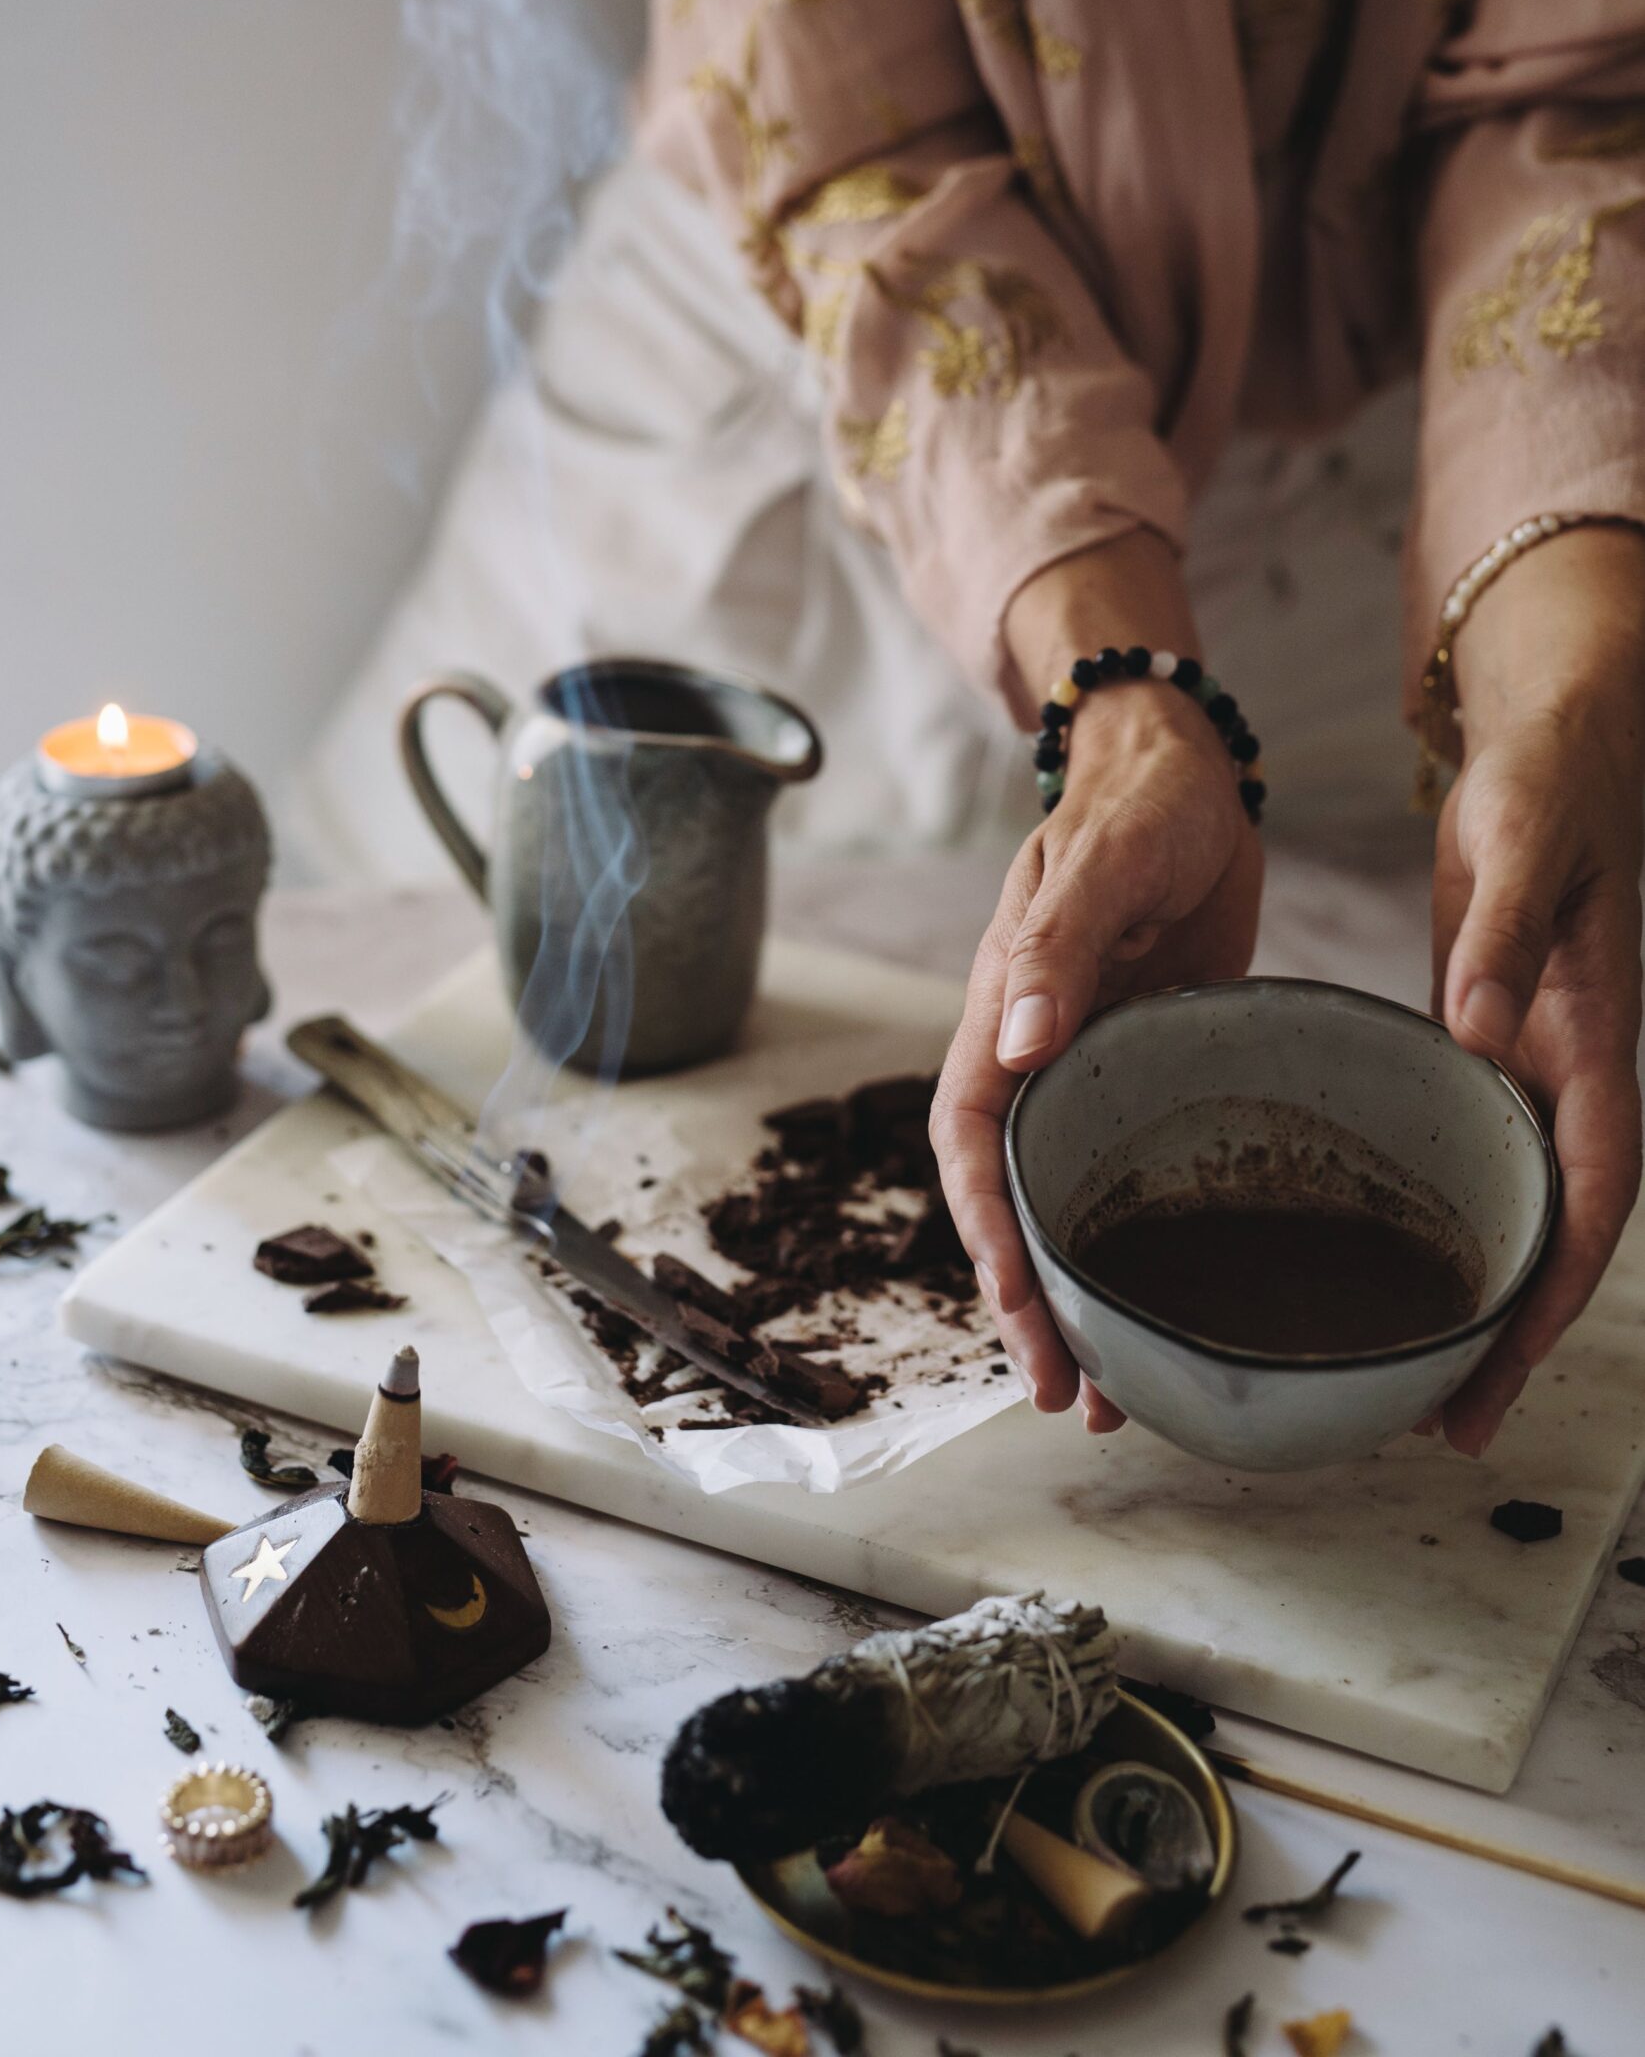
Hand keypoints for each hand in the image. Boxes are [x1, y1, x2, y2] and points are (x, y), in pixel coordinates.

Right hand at [930, 533, 1263, 1417]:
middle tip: (1070, 1399)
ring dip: (1081, 1296)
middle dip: (1030, 1305)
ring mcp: (1093, 1067)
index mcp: (1005, 1013)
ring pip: (1071, 1203)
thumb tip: (1014, 1046)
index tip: (1022, 1311)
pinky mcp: (1152, 1069)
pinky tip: (1171, 1301)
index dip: (990, 1236)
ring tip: (1112, 1395)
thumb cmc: (1141, 802)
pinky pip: (1133, 1172)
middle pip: (1013, 1202)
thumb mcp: (1104, 863)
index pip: (975, 1146)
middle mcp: (1037, 1054)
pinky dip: (1142, 1245)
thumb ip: (1055, 947)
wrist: (1190, 765)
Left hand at [1428, 525, 1644, 1455]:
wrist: (1559, 735)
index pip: (1589, 1186)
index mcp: (1589, 1032)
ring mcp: (1532, 1059)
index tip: (1509, 1357)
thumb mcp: (1525, 837)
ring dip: (1484, 1291)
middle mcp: (1567, 1065)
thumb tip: (1475, 1025)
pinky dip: (1453, 1213)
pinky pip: (1479, 1150)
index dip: (1556, 1280)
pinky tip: (1403, 1258)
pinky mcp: (1493, 1041)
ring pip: (1517, 1200)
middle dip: (1515, 1329)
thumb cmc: (1549, 780)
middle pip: (1554, 1225)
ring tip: (1423, 1385)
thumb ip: (1507, 931)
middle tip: (1452, 1425)